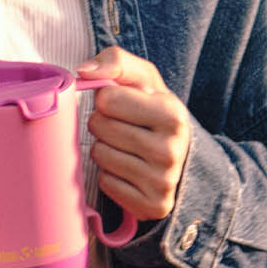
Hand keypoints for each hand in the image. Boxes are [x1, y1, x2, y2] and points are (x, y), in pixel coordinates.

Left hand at [78, 46, 191, 221]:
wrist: (184, 157)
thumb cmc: (153, 111)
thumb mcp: (144, 80)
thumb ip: (115, 61)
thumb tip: (82, 71)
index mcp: (172, 113)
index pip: (106, 98)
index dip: (107, 99)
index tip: (122, 105)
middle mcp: (171, 149)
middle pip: (100, 126)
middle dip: (103, 123)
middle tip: (122, 127)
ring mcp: (163, 181)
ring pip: (100, 155)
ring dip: (105, 149)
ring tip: (126, 147)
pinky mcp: (152, 206)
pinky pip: (106, 183)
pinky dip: (110, 175)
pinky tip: (129, 169)